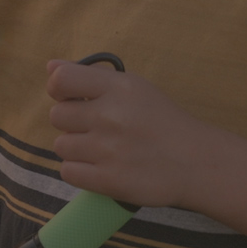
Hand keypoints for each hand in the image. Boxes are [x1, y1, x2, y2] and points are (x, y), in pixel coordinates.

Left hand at [45, 59, 213, 208]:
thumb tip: (50, 67)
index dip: (59, 90)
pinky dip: (80, 171)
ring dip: (76, 149)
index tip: (72, 98)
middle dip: (72, 123)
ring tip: (102, 150)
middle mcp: (110, 117)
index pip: (61, 81)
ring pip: (60, 146)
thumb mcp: (132, 87)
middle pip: (57, 116)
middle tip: (97, 128)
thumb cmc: (160, 121)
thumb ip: (89, 75)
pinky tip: (100, 167)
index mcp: (118, 89)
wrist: (196, 163)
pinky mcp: (109, 180)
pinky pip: (67, 172)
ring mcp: (108, 150)